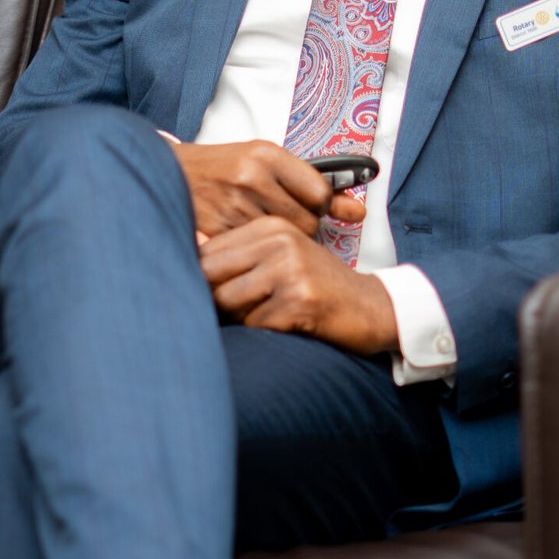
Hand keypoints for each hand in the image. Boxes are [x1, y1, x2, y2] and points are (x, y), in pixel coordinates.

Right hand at [172, 139, 364, 243]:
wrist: (167, 173)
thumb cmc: (221, 168)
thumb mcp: (265, 162)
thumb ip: (313, 185)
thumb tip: (359, 212)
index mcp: (266, 154)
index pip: (320, 193)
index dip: (318, 206)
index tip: (306, 206)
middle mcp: (251, 177)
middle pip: (306, 223)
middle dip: (301, 226)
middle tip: (281, 219)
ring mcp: (233, 205)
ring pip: (282, 241)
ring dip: (277, 241)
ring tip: (260, 226)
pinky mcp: (217, 230)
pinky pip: (256, 251)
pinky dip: (255, 250)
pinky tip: (246, 239)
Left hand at [197, 216, 399, 355]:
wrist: (371, 308)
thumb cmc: (316, 286)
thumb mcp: (280, 259)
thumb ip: (236, 257)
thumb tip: (187, 249)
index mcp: (270, 226)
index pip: (207, 251)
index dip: (202, 279)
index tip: (219, 292)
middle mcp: (279, 242)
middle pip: (210, 275)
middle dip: (215, 300)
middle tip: (238, 311)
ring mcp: (290, 270)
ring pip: (228, 301)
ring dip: (240, 318)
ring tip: (266, 315)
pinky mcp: (300, 301)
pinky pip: (254, 324)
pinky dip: (263, 331)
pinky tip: (285, 325)